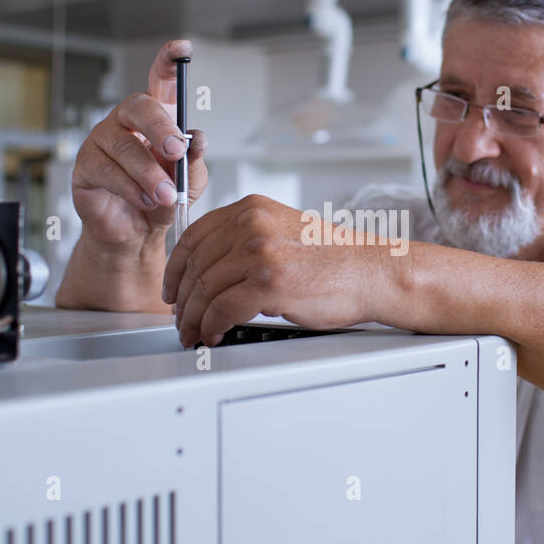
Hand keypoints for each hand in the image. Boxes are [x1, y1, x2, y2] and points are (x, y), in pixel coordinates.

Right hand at [70, 39, 208, 249]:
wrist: (137, 233)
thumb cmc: (163, 199)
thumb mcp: (189, 181)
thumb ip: (194, 161)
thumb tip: (196, 140)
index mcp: (156, 117)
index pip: (160, 81)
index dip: (169, 62)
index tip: (183, 49)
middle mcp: (126, 121)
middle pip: (139, 106)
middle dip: (160, 127)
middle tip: (176, 150)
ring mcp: (102, 140)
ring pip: (125, 147)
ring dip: (150, 174)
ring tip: (167, 196)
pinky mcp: (85, 165)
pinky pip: (108, 171)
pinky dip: (131, 188)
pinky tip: (145, 201)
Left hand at [162, 194, 390, 346]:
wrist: (371, 273)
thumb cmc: (334, 260)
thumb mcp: (283, 231)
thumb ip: (247, 240)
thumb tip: (211, 271)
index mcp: (252, 209)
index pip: (194, 236)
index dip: (176, 268)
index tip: (172, 289)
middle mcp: (252, 225)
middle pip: (196, 266)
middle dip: (183, 301)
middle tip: (181, 320)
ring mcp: (260, 252)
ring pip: (205, 290)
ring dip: (194, 318)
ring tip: (194, 333)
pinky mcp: (269, 283)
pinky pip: (222, 309)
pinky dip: (212, 326)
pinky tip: (214, 334)